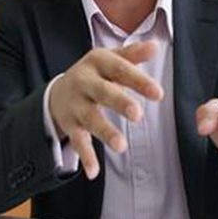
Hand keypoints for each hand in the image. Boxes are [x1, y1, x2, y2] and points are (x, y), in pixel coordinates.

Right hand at [49, 41, 163, 179]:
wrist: (58, 91)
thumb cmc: (96, 74)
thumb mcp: (112, 59)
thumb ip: (133, 54)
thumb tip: (156, 45)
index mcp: (98, 61)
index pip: (120, 69)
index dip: (139, 81)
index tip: (159, 94)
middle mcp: (84, 81)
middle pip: (103, 92)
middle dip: (119, 102)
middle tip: (138, 115)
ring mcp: (75, 103)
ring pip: (90, 118)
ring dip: (104, 131)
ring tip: (121, 146)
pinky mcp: (69, 124)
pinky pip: (77, 141)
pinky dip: (85, 156)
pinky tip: (94, 173)